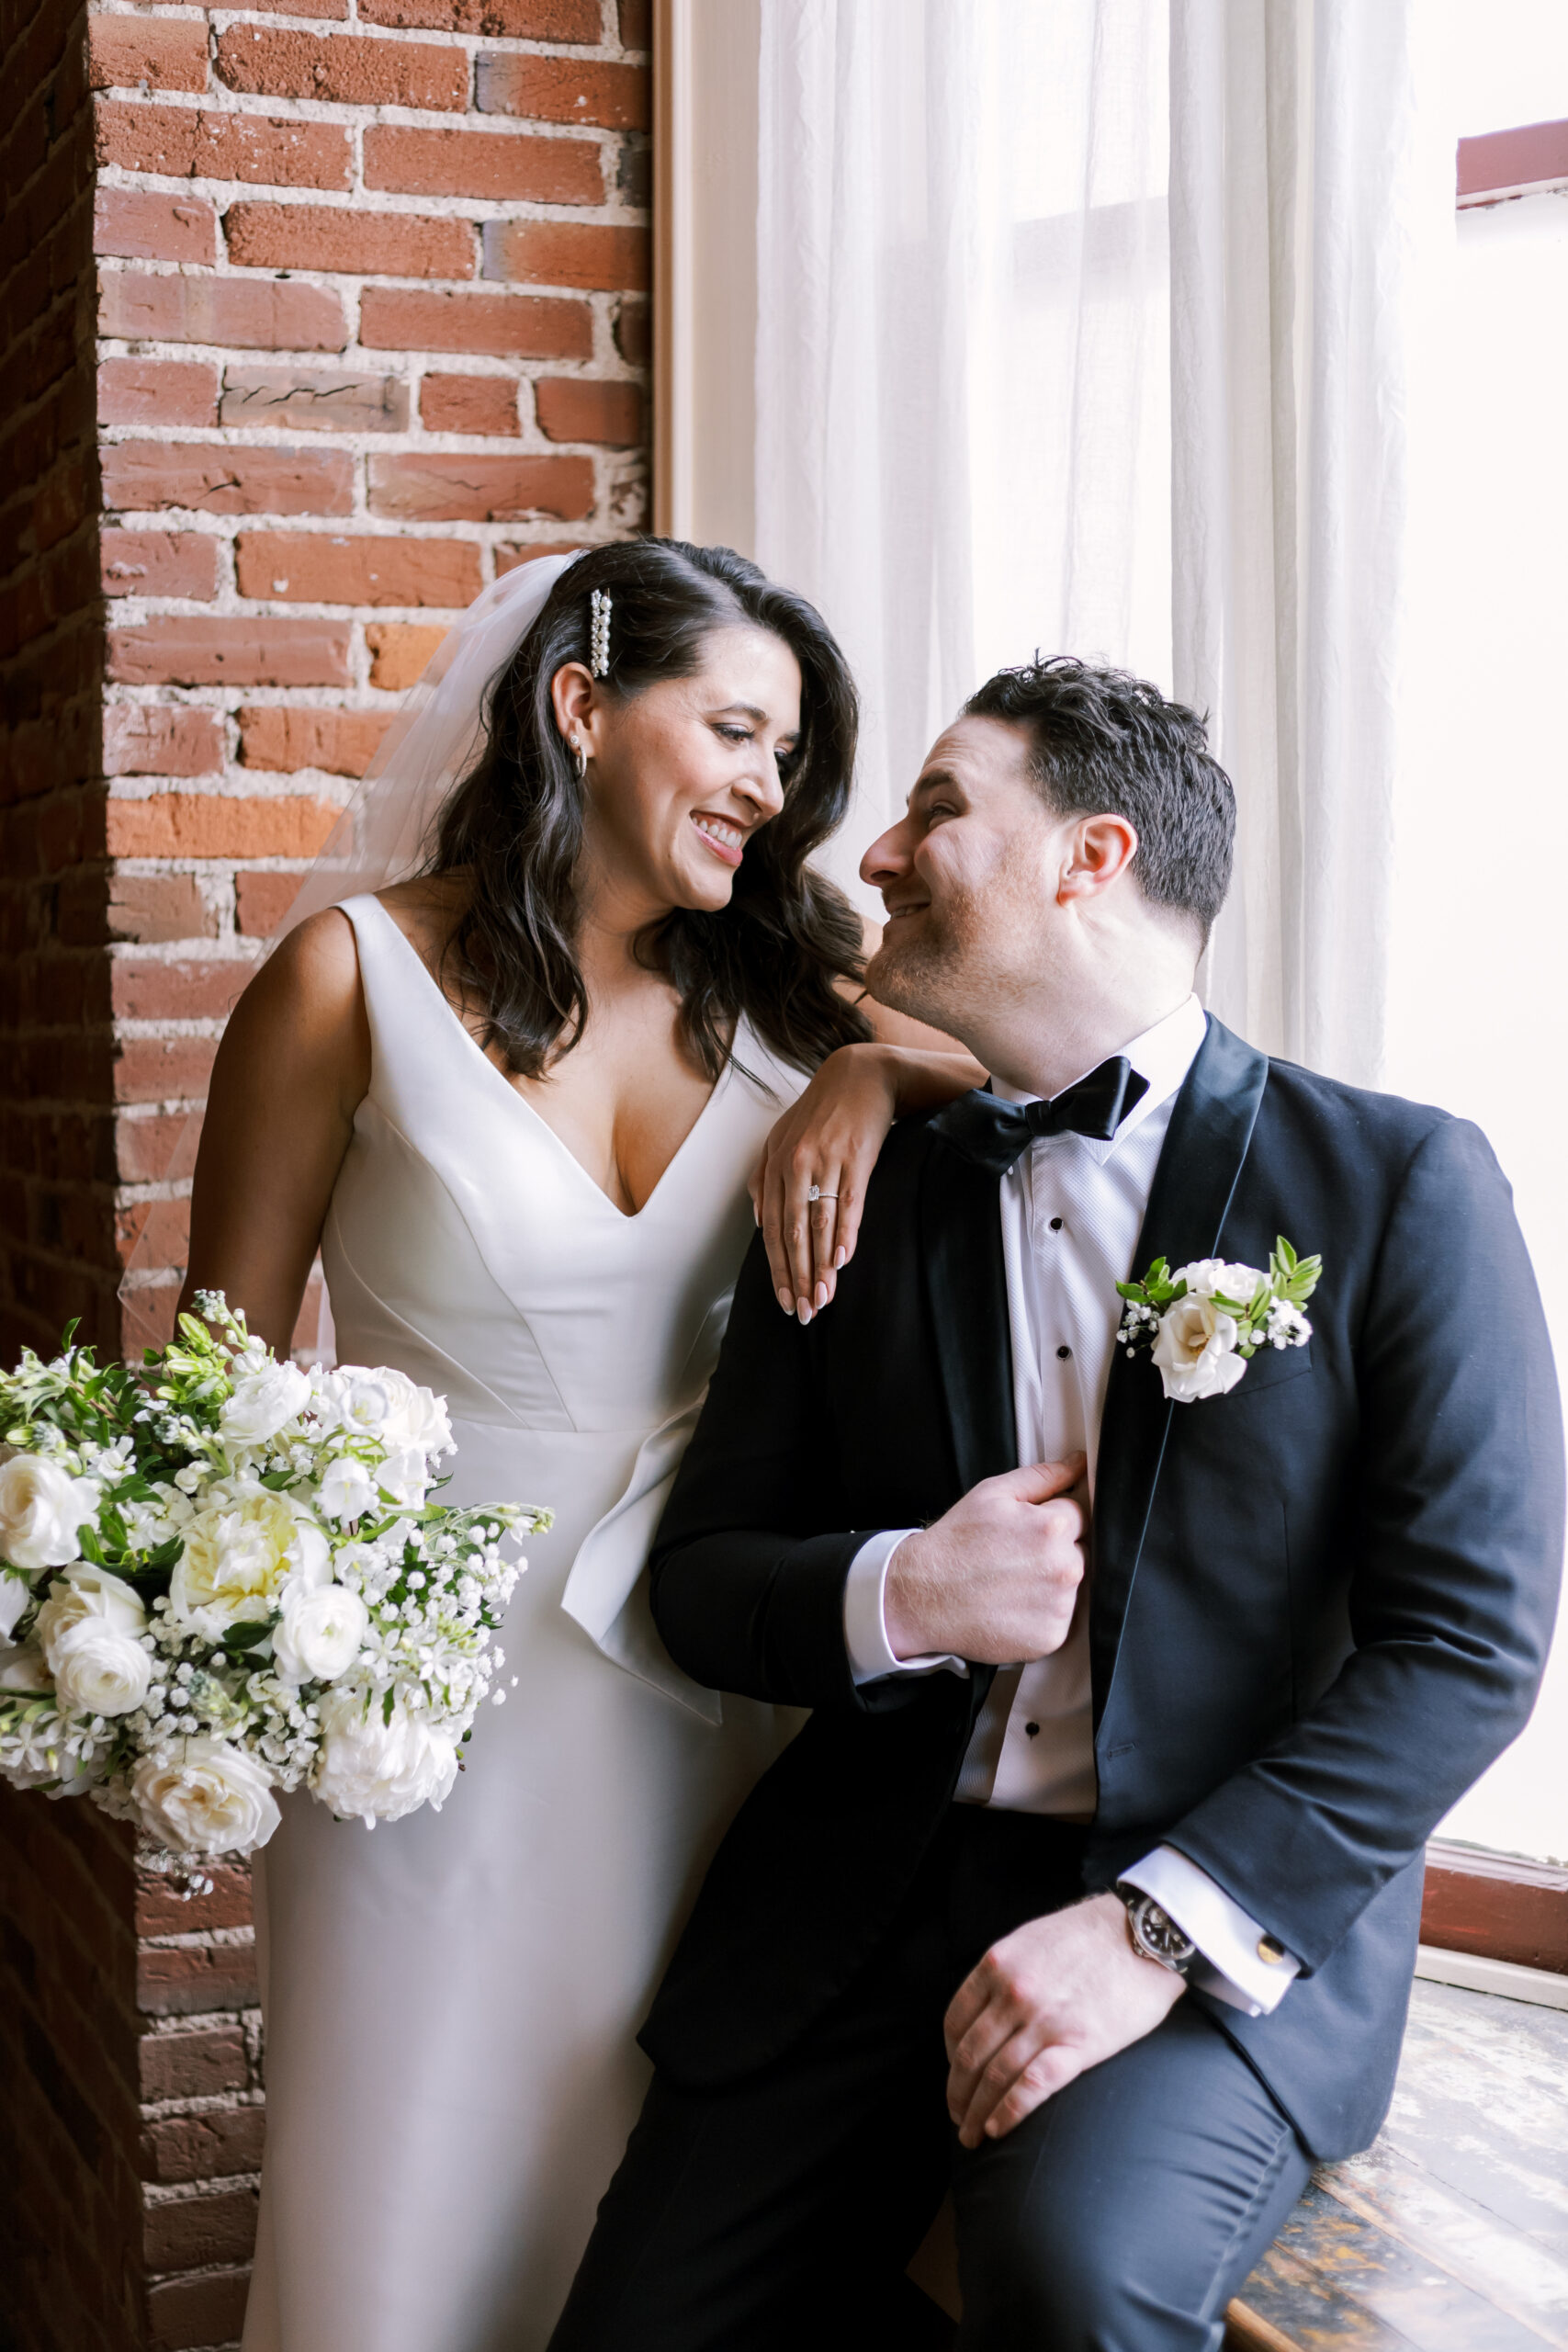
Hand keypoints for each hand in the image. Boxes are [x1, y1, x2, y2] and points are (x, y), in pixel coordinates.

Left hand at [750, 1045, 900, 1322]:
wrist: (862, 1075)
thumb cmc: (822, 1111)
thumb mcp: (782, 1137)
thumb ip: (765, 1178)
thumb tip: (759, 1221)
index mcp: (774, 1163)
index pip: (772, 1229)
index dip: (777, 1269)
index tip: (785, 1299)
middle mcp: (794, 1164)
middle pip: (793, 1234)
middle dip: (797, 1278)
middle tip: (805, 1313)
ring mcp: (825, 1161)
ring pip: (819, 1226)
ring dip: (821, 1268)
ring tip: (824, 1299)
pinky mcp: (856, 1158)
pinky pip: (849, 1205)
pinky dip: (845, 1236)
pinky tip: (841, 1263)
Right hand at [884, 1458, 1086, 1663]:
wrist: (923, 1596)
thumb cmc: (955, 1544)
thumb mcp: (992, 1494)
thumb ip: (1042, 1476)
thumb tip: (1079, 1464)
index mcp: (1052, 1527)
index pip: (1080, 1515)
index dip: (1052, 1519)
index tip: (1028, 1532)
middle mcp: (1063, 1567)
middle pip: (1080, 1551)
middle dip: (1055, 1551)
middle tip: (1015, 1558)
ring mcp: (1059, 1606)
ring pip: (1072, 1586)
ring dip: (1051, 1583)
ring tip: (1012, 1583)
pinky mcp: (1051, 1637)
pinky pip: (1061, 1619)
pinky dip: (1042, 1613)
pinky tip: (1013, 1605)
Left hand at [944, 1895, 1183, 2147]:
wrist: (1142, 1934)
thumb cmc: (1088, 1935)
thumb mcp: (1030, 1940)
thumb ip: (1004, 1973)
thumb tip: (985, 2010)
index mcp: (997, 1965)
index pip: (955, 2023)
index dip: (949, 2057)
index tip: (955, 2075)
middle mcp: (1013, 1993)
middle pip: (969, 2056)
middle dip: (958, 2093)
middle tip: (955, 2116)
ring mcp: (1044, 2020)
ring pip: (994, 2077)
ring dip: (975, 2112)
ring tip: (971, 2135)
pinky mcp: (1078, 2044)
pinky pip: (1032, 2086)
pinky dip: (1008, 2112)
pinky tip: (997, 2129)